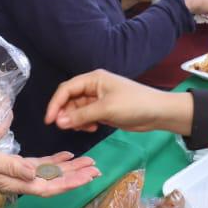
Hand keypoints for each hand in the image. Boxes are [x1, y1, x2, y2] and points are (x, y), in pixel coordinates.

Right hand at [0, 141, 98, 197]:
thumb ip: (11, 166)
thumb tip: (34, 173)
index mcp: (16, 182)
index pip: (49, 186)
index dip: (69, 183)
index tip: (88, 178)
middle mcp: (20, 181)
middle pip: (54, 181)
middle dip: (76, 176)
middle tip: (97, 169)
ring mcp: (18, 174)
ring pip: (50, 173)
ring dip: (70, 168)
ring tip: (89, 163)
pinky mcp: (15, 165)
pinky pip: (40, 165)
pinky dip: (55, 160)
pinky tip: (66, 155)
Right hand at [44, 70, 192, 134]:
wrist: (157, 112)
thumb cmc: (133, 104)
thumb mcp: (106, 109)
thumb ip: (81, 115)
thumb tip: (59, 122)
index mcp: (93, 79)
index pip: (66, 89)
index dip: (55, 104)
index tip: (49, 120)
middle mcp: (93, 87)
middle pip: (70, 100)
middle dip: (66, 114)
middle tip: (67, 128)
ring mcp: (98, 99)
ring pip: (77, 110)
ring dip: (76, 120)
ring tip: (85, 128)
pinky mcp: (103, 110)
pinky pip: (86, 116)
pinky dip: (85, 123)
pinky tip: (93, 128)